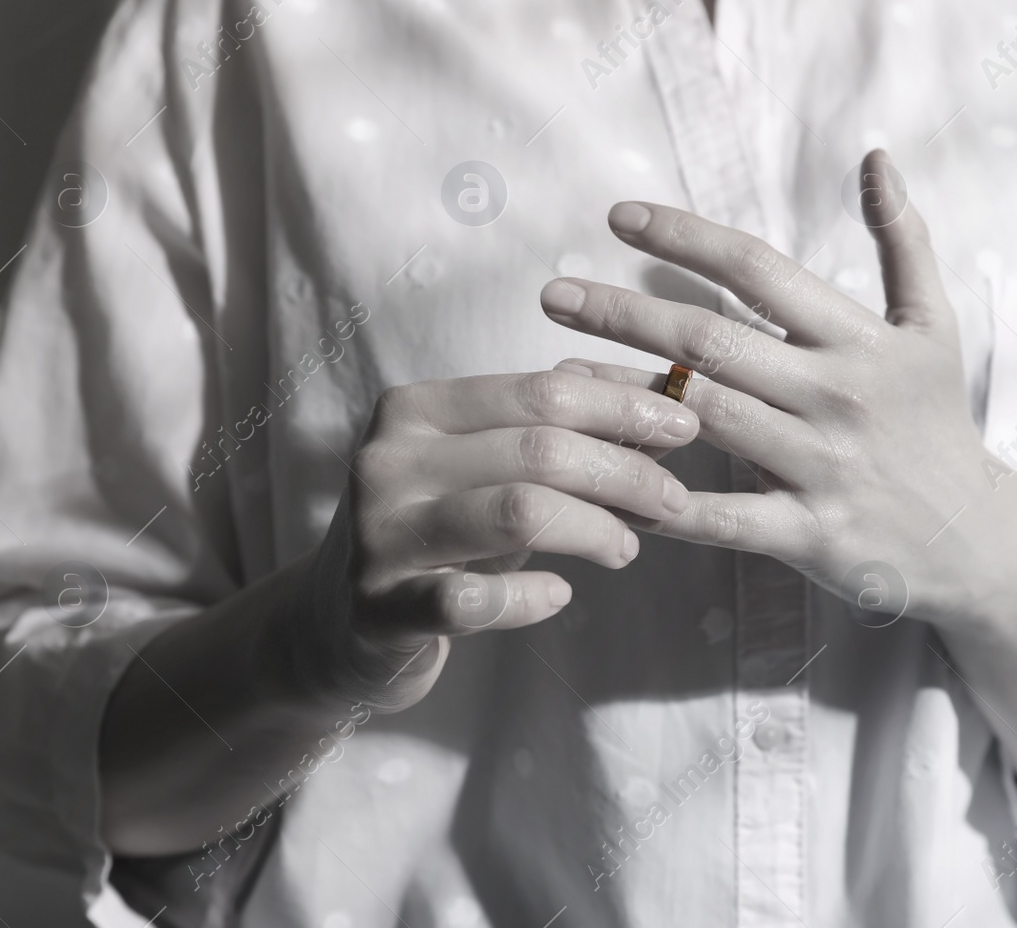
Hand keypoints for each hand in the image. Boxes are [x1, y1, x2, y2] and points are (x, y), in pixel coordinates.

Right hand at [288, 371, 699, 709]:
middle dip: (624, 471)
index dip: (623, 407)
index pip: (541, 391)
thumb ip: (553, 437)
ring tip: (628, 547)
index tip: (685, 423)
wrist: (331, 625)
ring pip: (518, 511)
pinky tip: (558, 594)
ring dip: (595, 529)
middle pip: (539, 447)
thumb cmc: (434, 535)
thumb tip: (658, 411)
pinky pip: (475, 599)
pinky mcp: (378, 609)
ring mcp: (378, 534)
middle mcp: (389, 460)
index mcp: (417, 409)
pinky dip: (532, 596)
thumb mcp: (482, 471)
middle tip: (671, 499)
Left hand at [538, 150, 998, 626]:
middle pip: (711, 341)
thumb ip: (903, 240)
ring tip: (559, 372)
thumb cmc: (938, 422)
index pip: (757, 269)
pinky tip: (603, 481)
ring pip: (703, 419)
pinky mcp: (807, 533)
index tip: (617, 218)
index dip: (684, 238)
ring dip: (624, 393)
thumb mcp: (933, 326)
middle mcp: (834, 395)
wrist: (977, 537)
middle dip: (625, 313)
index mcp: (856, 339)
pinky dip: (661, 502)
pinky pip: (721, 518)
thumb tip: (875, 156)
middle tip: (554, 294)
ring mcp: (819, 465)